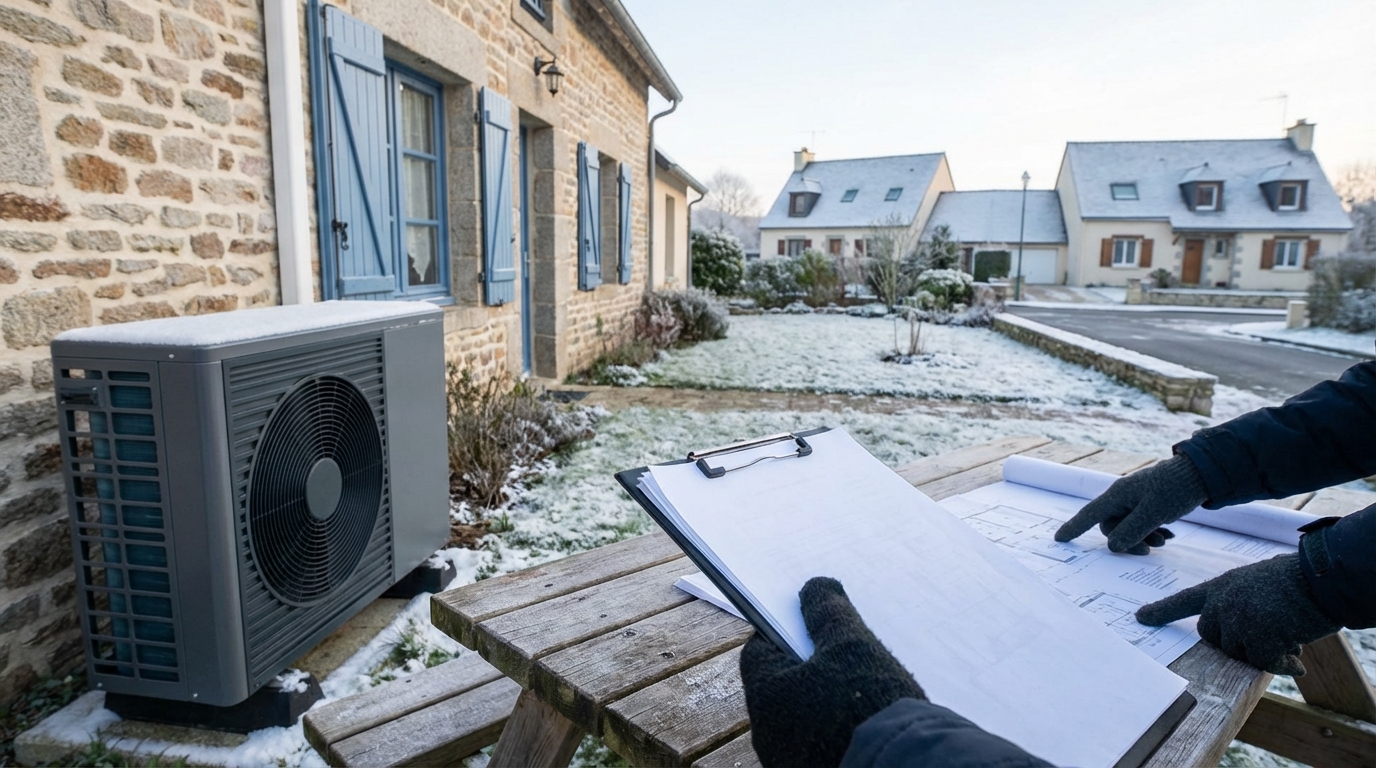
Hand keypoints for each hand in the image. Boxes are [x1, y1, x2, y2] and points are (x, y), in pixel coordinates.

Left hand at [739, 577, 923, 767]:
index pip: (761, 648)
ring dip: (822, 697)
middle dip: (808, 663)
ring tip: (861, 684)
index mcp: (766, 694)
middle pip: (781, 682)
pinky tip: (864, 716)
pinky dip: (834, 725)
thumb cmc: (872, 702)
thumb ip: (828, 612)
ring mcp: (788, 758)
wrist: (902, 765)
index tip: (809, 620)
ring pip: (800, 714)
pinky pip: (817, 739)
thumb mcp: (852, 644)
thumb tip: (815, 587)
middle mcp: (768, 732)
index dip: (785, 629)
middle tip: (841, 650)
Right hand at [1054, 455, 1207, 553]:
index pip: (1090, 514)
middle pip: (1111, 527)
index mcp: (1118, 495)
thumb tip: (1112, 546)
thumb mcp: (1154, 513)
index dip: (1074, 527)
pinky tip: (1168, 534)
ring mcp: (1134, 501)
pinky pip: (1140, 524)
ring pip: (1127, 528)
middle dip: (1129, 540)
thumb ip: (1132, 531)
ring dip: (1143, 538)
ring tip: (1165, 540)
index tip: (1060, 538)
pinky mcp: (1147, 505)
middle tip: (1152, 548)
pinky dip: (1151, 532)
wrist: (1200, 475)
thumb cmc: (1175, 490)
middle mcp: (1122, 498)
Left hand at [1137, 554, 1339, 675]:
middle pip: (1212, 636)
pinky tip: (1296, 655)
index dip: (1162, 611)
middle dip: (1234, 641)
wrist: (1320, 578)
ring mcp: (1237, 621)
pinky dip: (1282, 663)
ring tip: (1287, 632)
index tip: (1140, 618)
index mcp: (1220, 587)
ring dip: (1263, 650)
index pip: (1184, 601)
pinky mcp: (1257, 639)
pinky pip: (1263, 663)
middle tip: (1266, 631)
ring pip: (1239, 652)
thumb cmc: (1295, 580)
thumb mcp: (1256, 584)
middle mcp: (1222, 603)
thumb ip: (1239, 604)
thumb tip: (1244, 638)